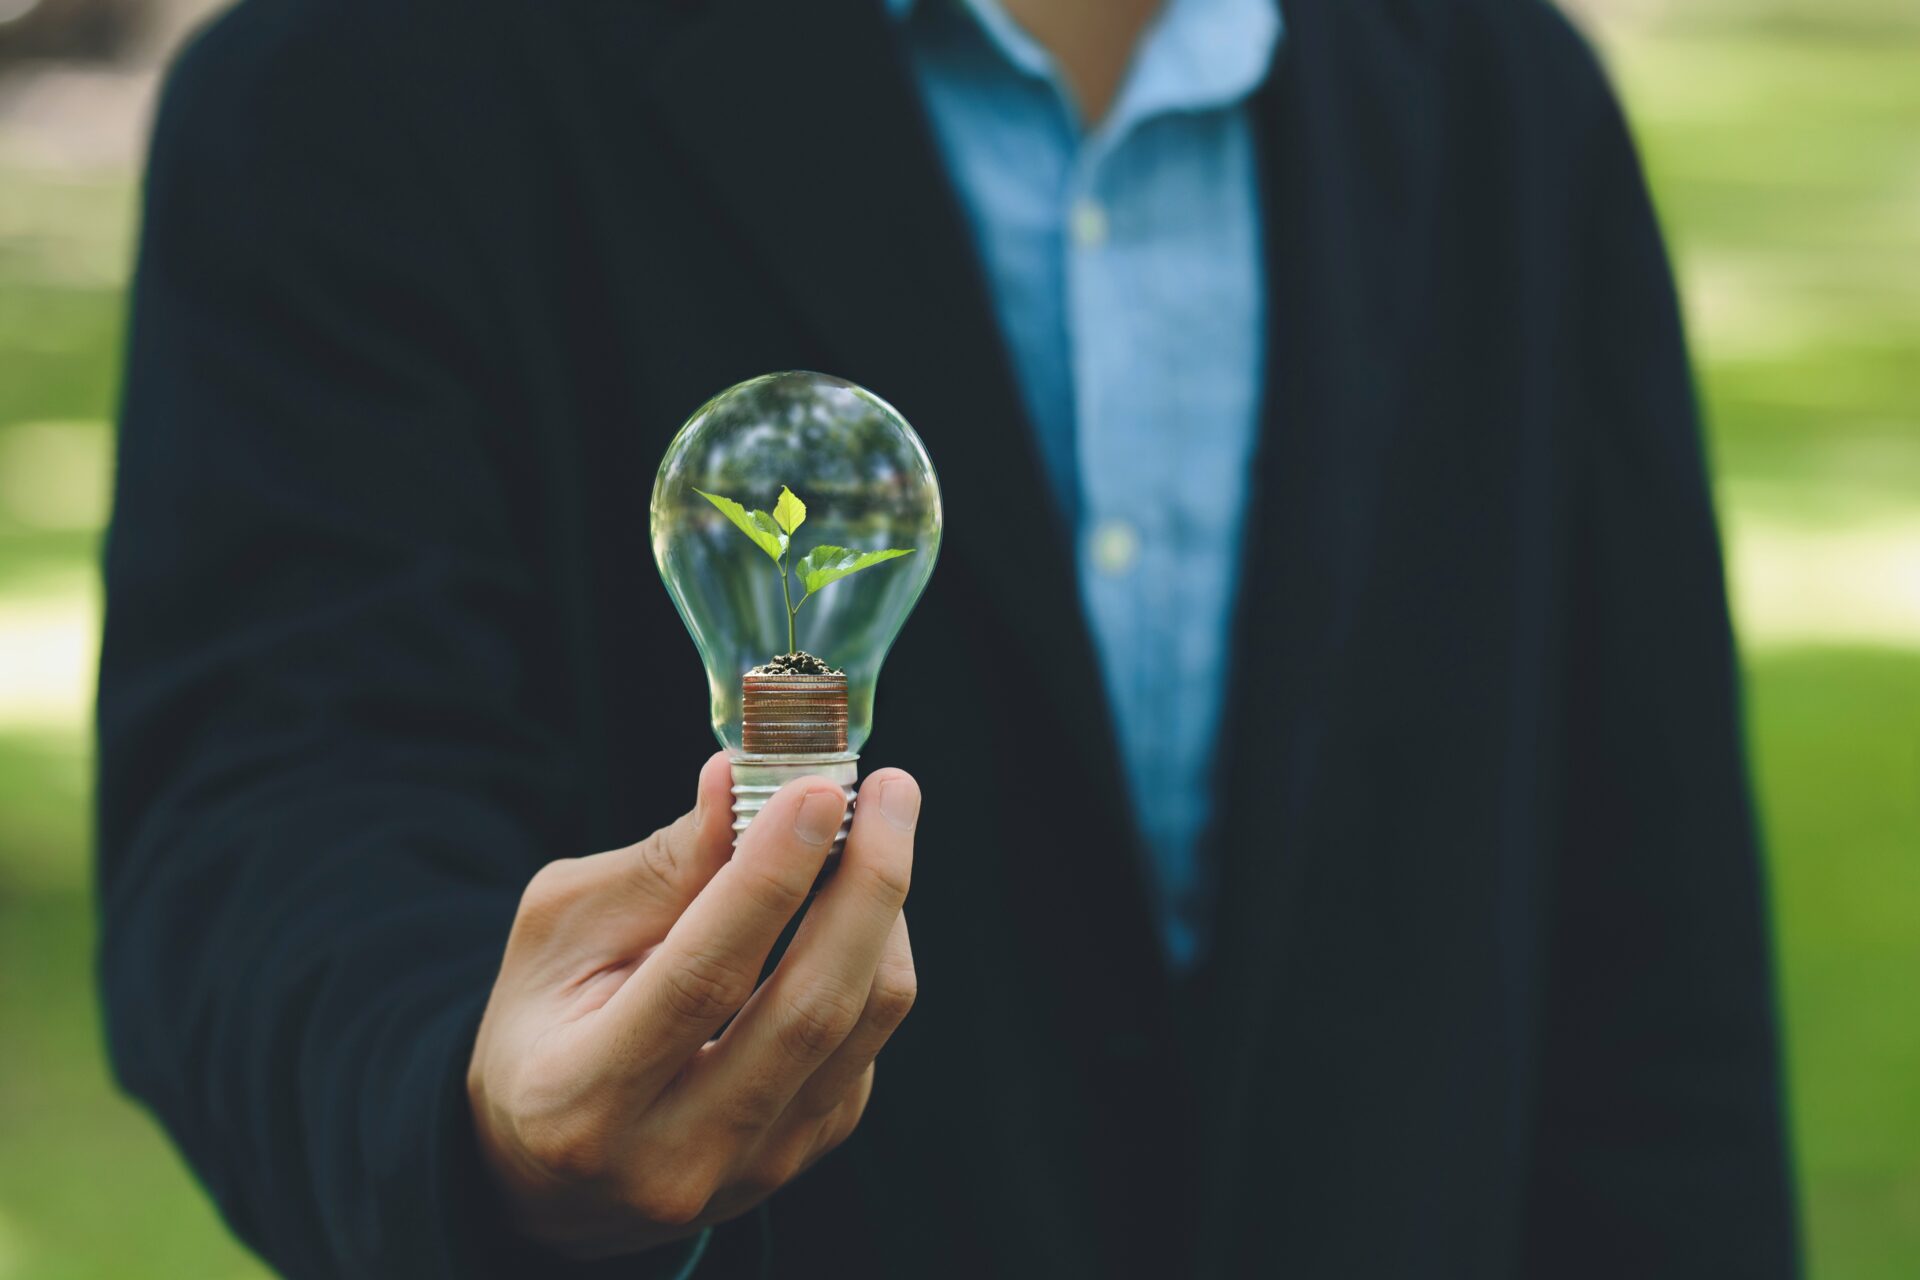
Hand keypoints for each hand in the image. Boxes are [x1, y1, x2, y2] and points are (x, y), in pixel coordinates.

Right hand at [467, 752, 919, 1259]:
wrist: (550, 1169)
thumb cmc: (545, 1025)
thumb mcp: (561, 933)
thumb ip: (662, 866)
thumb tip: (740, 783)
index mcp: (583, 1099)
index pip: (700, 978)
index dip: (768, 879)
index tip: (816, 791)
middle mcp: (674, 1158)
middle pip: (809, 1012)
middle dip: (865, 885)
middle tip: (890, 790)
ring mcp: (751, 1171)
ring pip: (861, 1026)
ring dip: (884, 912)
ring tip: (881, 823)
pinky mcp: (804, 1159)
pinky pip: (866, 1047)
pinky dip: (872, 960)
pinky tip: (847, 907)